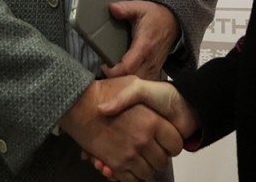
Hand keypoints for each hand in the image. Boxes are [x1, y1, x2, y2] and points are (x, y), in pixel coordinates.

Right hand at [61, 78, 182, 181]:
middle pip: (162, 161)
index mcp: (152, 121)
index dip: (172, 144)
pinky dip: (130, 176)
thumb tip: (157, 112)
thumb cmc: (106, 91)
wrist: (80, 104)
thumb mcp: (132, 84)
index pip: (175, 144)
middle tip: (152, 150)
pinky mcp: (116, 164)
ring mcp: (130, 154)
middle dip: (158, 158)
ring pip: (148, 173)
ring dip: (145, 168)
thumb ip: (148, 98)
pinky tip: (128, 165)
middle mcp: (143, 140)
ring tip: (139, 157)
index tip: (166, 142)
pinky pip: (131, 179)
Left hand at [101, 0, 177, 79]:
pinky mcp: (156, 70)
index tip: (103, 65)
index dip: (112, 71)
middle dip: (116, 80)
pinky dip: (135, 86)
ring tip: (113, 77)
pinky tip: (126, 81)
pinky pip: (145, 84)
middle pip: (131, 79)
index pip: (127, 67)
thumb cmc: (155, 16)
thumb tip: (112, 8)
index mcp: (143, 46)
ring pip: (139, 85)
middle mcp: (149, 60)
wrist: (173, 21)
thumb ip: (125, 8)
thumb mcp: (139, 8)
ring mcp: (154, 67)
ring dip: (126, 84)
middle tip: (104, 73)